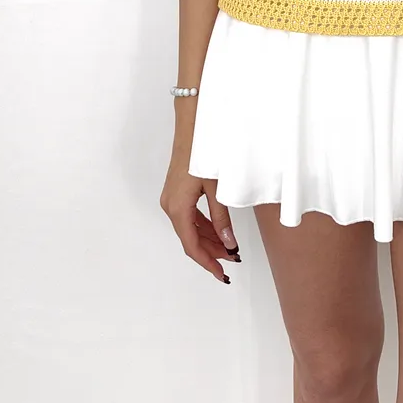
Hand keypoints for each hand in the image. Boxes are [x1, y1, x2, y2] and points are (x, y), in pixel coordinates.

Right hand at [160, 157, 241, 282]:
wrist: (193, 128)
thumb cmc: (204, 154)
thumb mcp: (216, 189)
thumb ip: (222, 219)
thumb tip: (229, 243)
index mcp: (178, 208)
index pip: (191, 245)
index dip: (207, 262)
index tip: (222, 274)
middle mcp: (170, 207)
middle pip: (190, 239)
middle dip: (211, 253)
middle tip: (232, 261)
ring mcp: (171, 200)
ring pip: (189, 229)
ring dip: (208, 240)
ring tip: (229, 249)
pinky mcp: (175, 193)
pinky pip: (189, 217)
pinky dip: (203, 227)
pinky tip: (217, 232)